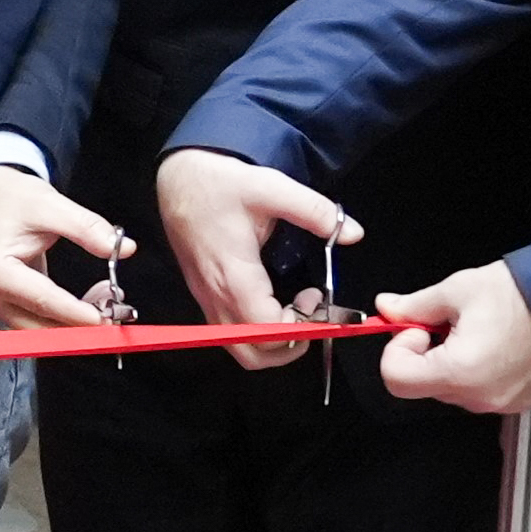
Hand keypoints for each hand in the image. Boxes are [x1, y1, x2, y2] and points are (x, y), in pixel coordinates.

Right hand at [0, 158, 135, 330]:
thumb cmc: (8, 197)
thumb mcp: (49, 205)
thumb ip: (86, 227)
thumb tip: (124, 248)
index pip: (44, 301)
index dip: (78, 313)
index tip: (107, 318)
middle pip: (40, 326)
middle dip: (80, 324)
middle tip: (116, 311)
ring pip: (40, 328)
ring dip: (75, 321)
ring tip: (108, 299)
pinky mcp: (6, 300)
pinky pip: (38, 318)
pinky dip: (66, 315)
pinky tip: (92, 300)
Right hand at [153, 147, 359, 365]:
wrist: (177, 178)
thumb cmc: (219, 183)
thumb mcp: (271, 187)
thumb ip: (314, 211)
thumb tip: (353, 233)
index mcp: (233, 274)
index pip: (266, 330)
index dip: (299, 328)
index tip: (317, 300)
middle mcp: (216, 295)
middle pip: (252, 354)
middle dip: (289, 346)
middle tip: (311, 314)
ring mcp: (207, 298)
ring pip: (239, 348)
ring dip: (274, 341)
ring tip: (296, 308)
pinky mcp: (205, 295)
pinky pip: (231, 333)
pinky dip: (258, 331)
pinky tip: (276, 299)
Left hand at [371, 259, 530, 413]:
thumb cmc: (526, 295)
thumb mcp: (460, 290)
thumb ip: (415, 305)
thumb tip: (386, 308)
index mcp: (459, 372)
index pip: (396, 379)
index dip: (397, 350)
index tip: (415, 328)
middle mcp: (479, 397)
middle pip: (425, 383)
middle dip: (426, 352)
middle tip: (447, 322)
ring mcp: (502, 403)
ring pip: (452, 387)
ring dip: (451, 360)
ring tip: (477, 329)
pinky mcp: (520, 402)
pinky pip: (480, 390)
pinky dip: (476, 369)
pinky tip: (495, 342)